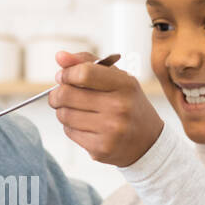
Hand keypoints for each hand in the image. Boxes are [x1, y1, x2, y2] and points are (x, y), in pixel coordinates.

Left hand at [49, 50, 163, 166]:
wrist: (148, 141)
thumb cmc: (129, 104)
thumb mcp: (117, 79)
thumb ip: (88, 63)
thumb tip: (59, 56)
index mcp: (125, 85)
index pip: (83, 73)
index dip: (66, 74)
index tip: (63, 76)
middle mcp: (119, 107)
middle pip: (67, 94)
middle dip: (57, 94)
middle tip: (59, 95)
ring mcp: (110, 130)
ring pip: (64, 115)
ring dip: (63, 111)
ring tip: (75, 110)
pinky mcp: (100, 148)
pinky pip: (69, 132)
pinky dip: (70, 127)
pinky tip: (84, 125)